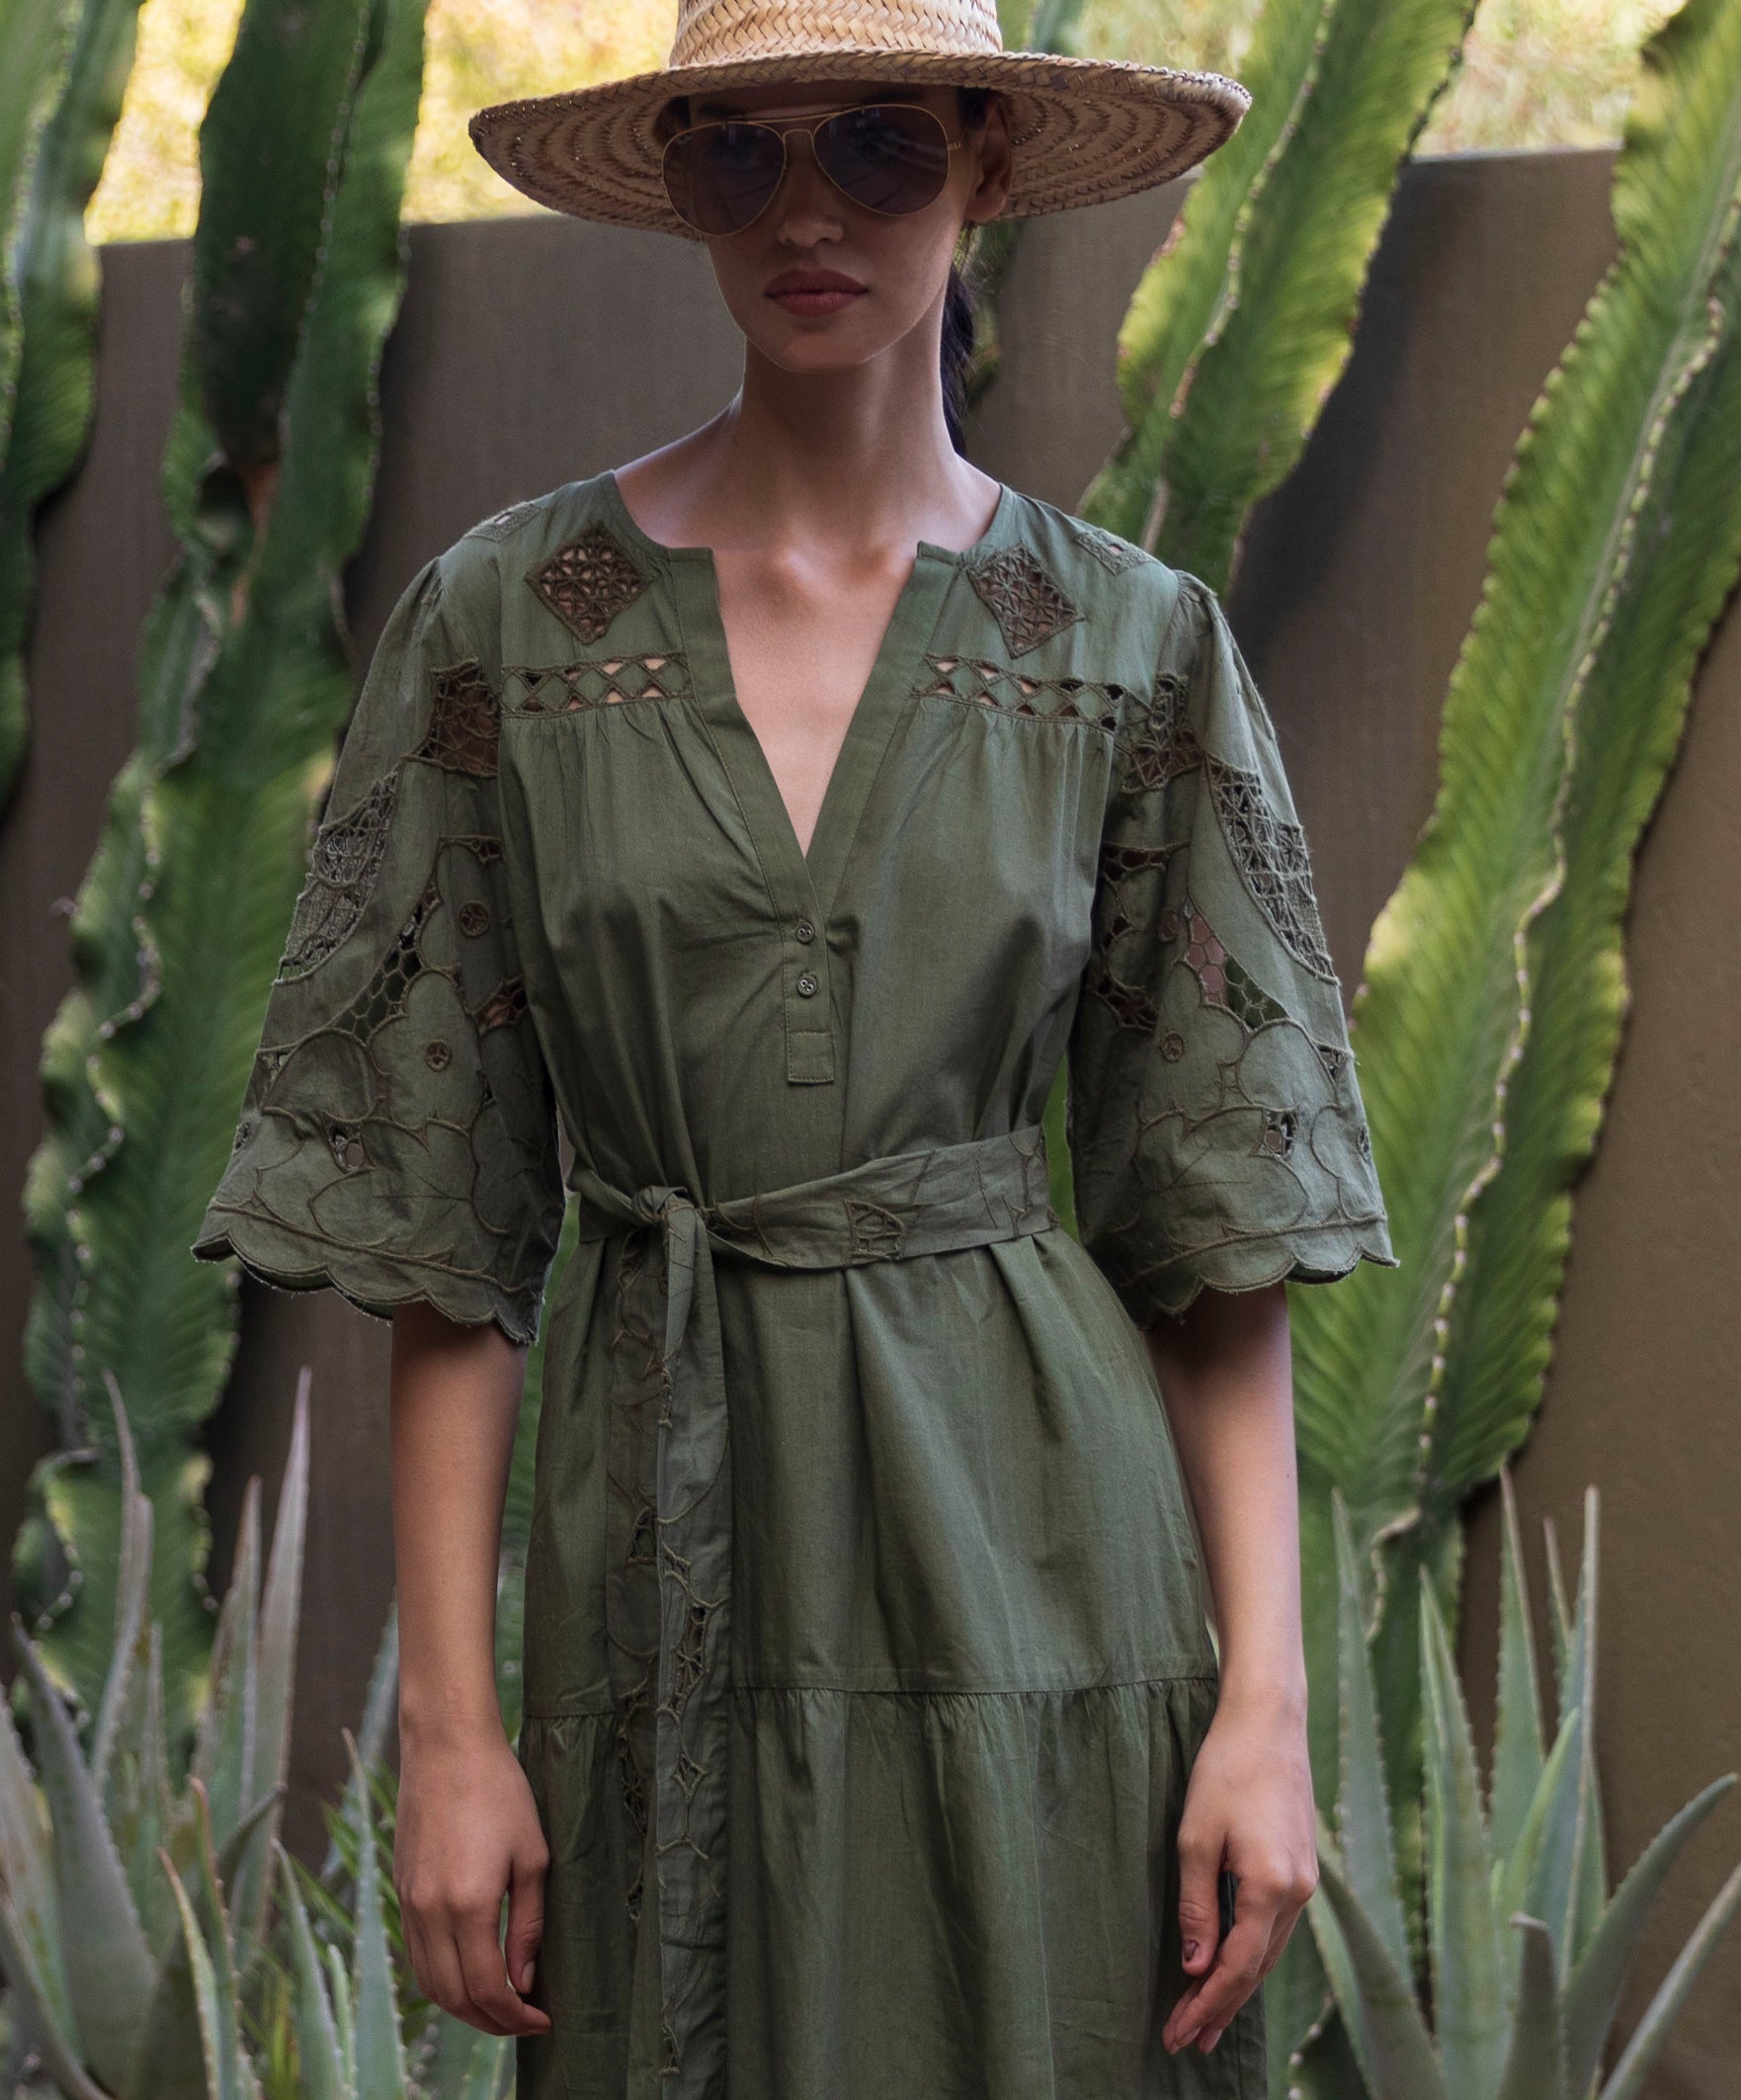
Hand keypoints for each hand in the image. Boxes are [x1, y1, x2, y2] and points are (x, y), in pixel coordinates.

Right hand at [394, 1723, 552, 2036]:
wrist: (447, 1748)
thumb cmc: (500, 1792)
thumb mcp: (532, 1855)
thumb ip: (528, 1924)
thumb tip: (525, 1979)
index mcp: (467, 1905)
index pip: (486, 1989)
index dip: (515, 2016)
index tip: (543, 2019)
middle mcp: (429, 1912)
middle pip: (453, 1998)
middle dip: (490, 2021)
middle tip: (524, 2020)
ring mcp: (409, 1903)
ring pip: (429, 1983)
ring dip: (462, 2006)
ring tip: (500, 2003)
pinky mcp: (401, 1891)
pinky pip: (416, 1955)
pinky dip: (441, 1978)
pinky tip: (469, 1970)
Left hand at [1161, 1681, 1317, 2055]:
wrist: (1269, 1722)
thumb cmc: (1224, 1770)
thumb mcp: (1195, 1837)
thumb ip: (1197, 1906)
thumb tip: (1196, 1966)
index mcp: (1271, 1888)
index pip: (1235, 1967)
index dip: (1205, 2005)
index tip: (1177, 2034)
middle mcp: (1298, 1894)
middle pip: (1256, 1968)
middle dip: (1220, 2007)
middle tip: (1187, 2042)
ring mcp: (1306, 1881)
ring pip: (1270, 1952)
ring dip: (1237, 1985)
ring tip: (1206, 2019)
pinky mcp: (1302, 1867)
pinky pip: (1276, 1928)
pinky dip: (1252, 1954)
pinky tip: (1233, 1965)